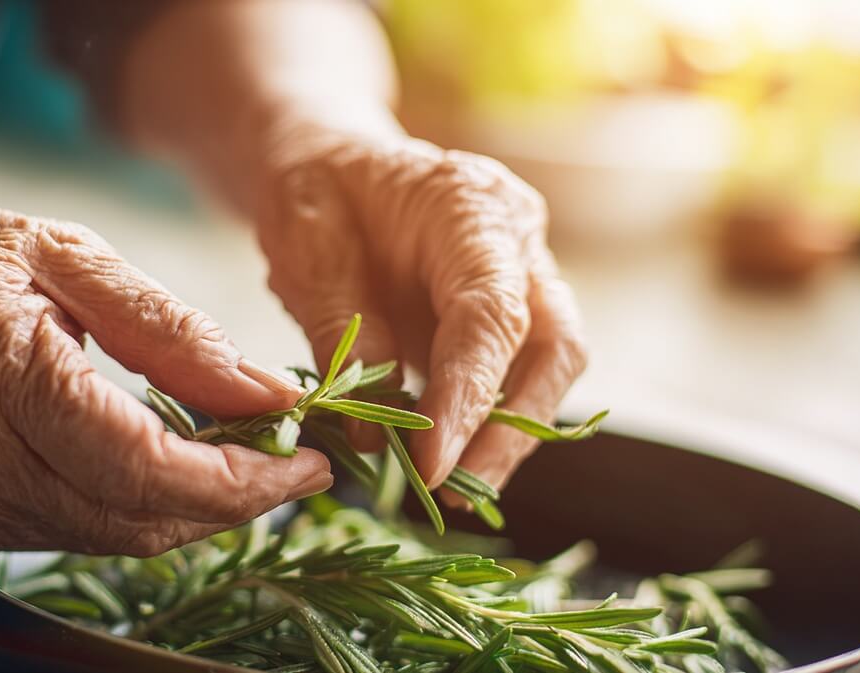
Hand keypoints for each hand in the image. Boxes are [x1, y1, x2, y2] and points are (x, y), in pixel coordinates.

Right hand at [0, 164, 330, 554]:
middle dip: (236, 500)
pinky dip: (147, 505)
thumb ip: (170, 332)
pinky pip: (87, 531)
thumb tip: (266, 393)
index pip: (146, 469)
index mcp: (5, 379)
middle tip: (295, 455)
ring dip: (198, 506)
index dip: (242, 481)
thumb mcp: (68, 256)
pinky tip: (174, 459)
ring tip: (245, 451)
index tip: (311, 460)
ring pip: (122, 537)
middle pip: (143, 519)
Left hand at [251, 117, 587, 497]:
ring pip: (551, 364)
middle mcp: (517, 235)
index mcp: (468, 205)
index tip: (434, 465)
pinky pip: (521, 368)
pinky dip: (493, 417)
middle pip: (553, 345)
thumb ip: (343, 336)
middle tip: (454, 490)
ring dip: (510, 433)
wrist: (330, 161)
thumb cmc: (315, 192)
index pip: (492, 314)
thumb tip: (373, 435)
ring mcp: (524, 269)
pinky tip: (451, 458)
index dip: (469, 396)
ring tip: (452, 487)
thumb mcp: (306, 253)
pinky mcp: (512, 305)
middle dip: (511, 429)